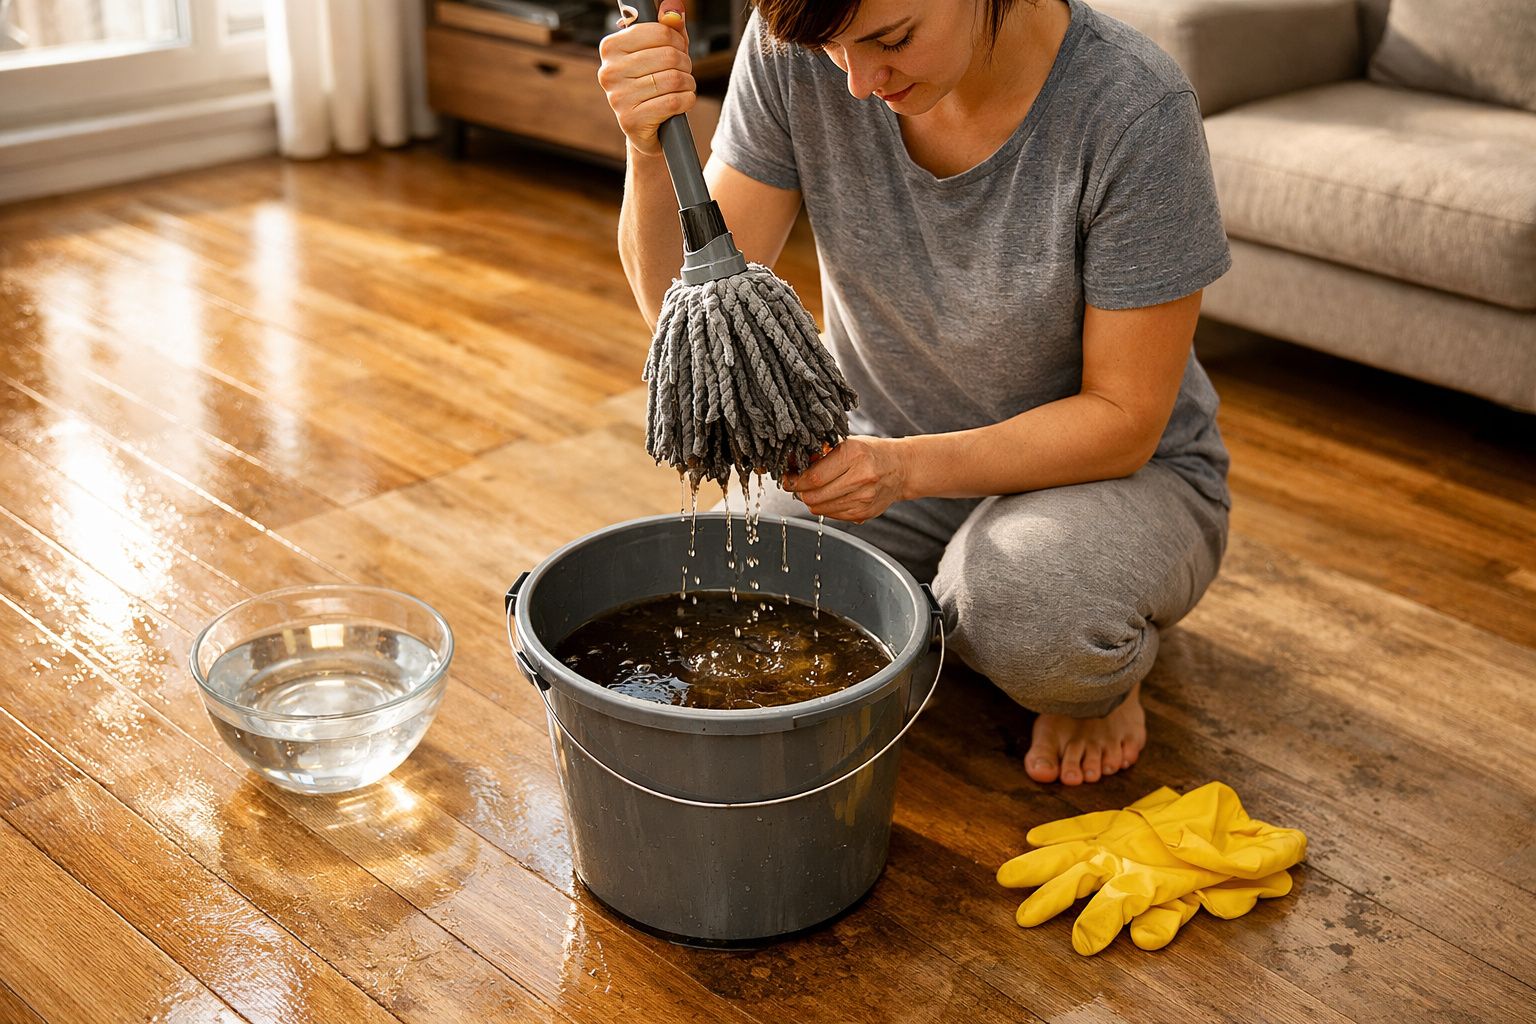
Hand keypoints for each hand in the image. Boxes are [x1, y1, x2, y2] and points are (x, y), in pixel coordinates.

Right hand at [597, 2, 695, 156]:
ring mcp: (617, 97)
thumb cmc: (654, 85)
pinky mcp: (630, 120)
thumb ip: (668, 27)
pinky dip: (686, 101)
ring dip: (688, 84)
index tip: (678, 49)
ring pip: (673, 79)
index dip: (677, 40)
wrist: (647, 129)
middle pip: (668, 56)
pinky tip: (682, 102)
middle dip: (685, 64)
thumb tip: (674, 8)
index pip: (658, 32)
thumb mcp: (661, 52)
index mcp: (611, 47)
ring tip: (683, 87)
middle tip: (683, 72)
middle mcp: (609, 71)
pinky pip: (673, 102)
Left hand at [782, 436, 909, 523]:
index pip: (814, 477)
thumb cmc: (870, 452)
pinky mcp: (864, 513)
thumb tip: (790, 462)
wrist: (901, 468)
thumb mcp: (846, 443)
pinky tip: (831, 496)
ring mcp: (864, 498)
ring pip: (821, 508)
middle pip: (814, 496)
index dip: (795, 480)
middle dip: (800, 491)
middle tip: (798, 484)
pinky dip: (826, 507)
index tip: (788, 478)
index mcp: (854, 454)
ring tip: (816, 489)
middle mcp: (861, 477)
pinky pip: (832, 515)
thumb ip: (820, 453)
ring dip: (812, 500)